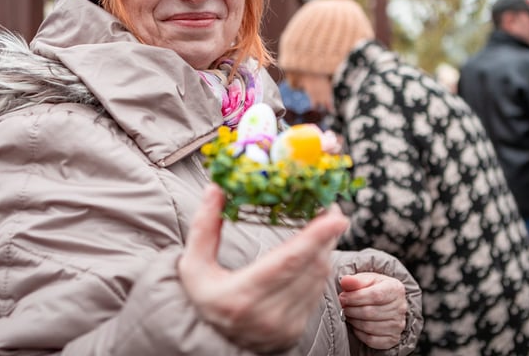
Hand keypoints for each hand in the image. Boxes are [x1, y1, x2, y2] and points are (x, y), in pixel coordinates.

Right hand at [178, 184, 348, 351]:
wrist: (210, 344)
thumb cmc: (202, 300)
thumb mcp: (193, 266)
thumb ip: (204, 228)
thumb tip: (215, 189)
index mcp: (242, 297)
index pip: (287, 262)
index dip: (314, 237)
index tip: (335, 218)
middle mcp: (268, 314)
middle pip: (311, 267)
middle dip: (327, 236)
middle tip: (332, 209)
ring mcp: (285, 325)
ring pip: (318, 279)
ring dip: (325, 250)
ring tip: (324, 227)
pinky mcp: (296, 329)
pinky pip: (317, 291)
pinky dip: (318, 268)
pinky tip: (314, 252)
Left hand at [339, 273, 406, 349]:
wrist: (386, 302)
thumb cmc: (375, 288)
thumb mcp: (367, 279)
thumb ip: (356, 280)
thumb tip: (345, 281)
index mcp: (395, 289)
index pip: (375, 295)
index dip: (355, 297)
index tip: (343, 297)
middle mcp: (400, 308)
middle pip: (371, 312)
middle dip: (351, 310)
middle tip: (342, 306)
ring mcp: (398, 325)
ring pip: (369, 327)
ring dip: (354, 321)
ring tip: (348, 314)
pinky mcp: (392, 339)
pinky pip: (371, 340)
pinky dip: (359, 333)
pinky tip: (355, 325)